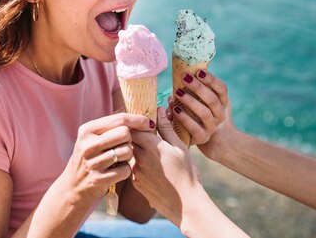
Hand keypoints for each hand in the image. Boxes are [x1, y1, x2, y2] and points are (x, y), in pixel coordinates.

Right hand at [60, 112, 154, 202]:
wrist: (74, 184)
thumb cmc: (90, 155)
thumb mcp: (92, 136)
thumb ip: (111, 122)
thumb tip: (132, 105)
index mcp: (87, 130)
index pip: (119, 119)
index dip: (138, 120)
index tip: (149, 123)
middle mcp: (88, 145)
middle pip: (125, 134)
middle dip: (130, 139)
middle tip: (125, 145)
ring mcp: (93, 163)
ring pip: (127, 151)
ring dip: (129, 155)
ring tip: (120, 158)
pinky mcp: (99, 180)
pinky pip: (125, 170)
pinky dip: (126, 170)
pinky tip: (118, 170)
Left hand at [130, 107, 204, 225]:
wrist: (186, 205)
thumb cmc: (188, 174)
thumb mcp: (180, 147)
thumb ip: (167, 128)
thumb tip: (160, 109)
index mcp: (152, 146)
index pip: (133, 126)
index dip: (135, 121)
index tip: (140, 119)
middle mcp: (140, 158)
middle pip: (127, 138)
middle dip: (132, 133)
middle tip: (140, 130)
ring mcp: (136, 171)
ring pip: (127, 152)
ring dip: (133, 147)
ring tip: (145, 147)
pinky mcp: (135, 183)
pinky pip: (130, 166)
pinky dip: (135, 161)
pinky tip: (147, 163)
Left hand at [169, 70, 229, 144]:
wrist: (208, 139)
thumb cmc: (200, 113)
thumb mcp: (202, 100)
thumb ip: (194, 90)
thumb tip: (179, 78)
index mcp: (223, 102)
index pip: (222, 89)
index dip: (211, 80)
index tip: (199, 71)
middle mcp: (220, 114)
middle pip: (212, 99)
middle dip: (198, 87)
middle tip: (185, 78)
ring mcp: (212, 127)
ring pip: (204, 113)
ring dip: (190, 101)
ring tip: (178, 93)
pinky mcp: (202, 137)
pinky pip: (194, 127)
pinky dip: (184, 118)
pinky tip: (175, 109)